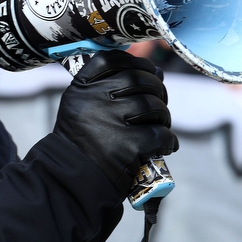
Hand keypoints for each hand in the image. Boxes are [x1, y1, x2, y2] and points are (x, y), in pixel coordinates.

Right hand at [53, 51, 177, 195]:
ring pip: (154, 106)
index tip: (147, 72)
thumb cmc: (83, 143)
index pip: (111, 59)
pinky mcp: (127, 146)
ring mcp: (111, 122)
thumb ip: (110, 86)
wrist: (72, 182)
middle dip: (157, 90)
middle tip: (158, 106)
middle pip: (139, 79)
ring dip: (164, 117)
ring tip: (160, 127)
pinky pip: (161, 134)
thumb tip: (157, 71)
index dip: (136, 62)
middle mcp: (94, 100)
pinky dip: (169, 141)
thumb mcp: (81, 107)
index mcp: (82, 88)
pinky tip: (165, 146)